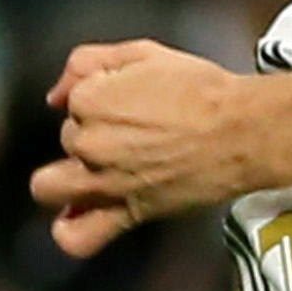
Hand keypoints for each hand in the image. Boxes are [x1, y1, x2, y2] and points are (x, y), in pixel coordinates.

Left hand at [26, 38, 265, 257]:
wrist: (242, 131)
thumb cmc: (201, 89)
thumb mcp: (143, 53)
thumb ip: (87, 62)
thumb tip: (55, 94)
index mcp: (90, 99)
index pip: (73, 102)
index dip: (101, 97)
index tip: (132, 101)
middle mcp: (89, 143)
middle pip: (68, 140)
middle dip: (93, 133)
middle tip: (132, 133)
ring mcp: (104, 182)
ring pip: (49, 186)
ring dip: (64, 180)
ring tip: (91, 174)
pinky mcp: (127, 213)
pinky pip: (79, 237)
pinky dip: (70, 232)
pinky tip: (77, 217)